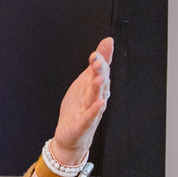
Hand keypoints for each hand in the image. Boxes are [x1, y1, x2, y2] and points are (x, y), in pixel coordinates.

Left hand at [50, 37, 113, 166]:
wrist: (70, 134)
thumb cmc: (78, 107)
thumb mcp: (85, 80)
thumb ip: (96, 63)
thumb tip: (107, 42)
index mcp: (95, 87)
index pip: (101, 71)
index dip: (101, 60)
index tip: (100, 48)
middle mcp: (96, 98)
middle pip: (100, 83)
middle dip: (100, 72)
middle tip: (98, 61)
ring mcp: (91, 111)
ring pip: (96, 98)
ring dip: (98, 88)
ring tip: (99, 79)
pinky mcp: (84, 124)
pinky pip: (90, 117)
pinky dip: (94, 111)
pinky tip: (99, 104)